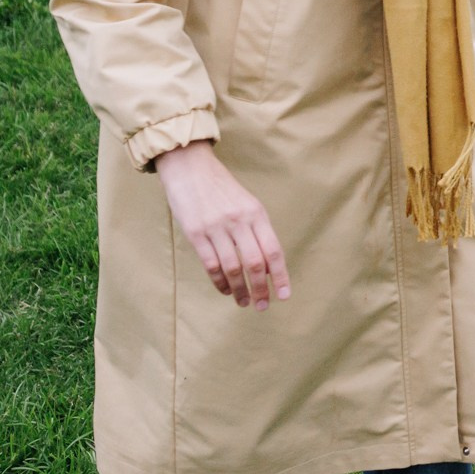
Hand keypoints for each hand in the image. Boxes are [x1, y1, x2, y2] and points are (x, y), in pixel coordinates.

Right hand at [153, 141, 289, 307]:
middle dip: (260, 289)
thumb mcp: (247, 203)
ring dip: (239, 289)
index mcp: (256, 213)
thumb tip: (269, 265)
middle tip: (262, 306)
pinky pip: (211, 264)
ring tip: (243, 302)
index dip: (281, 276)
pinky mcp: (195, 233)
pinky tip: (225, 290)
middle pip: (255, 263)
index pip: (273, 250)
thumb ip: (257, 231)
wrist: (190, 167)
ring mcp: (216, 227)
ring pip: (232, 268)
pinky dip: (219, 281)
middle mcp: (238, 221)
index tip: (284, 295)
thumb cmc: (221, 188)